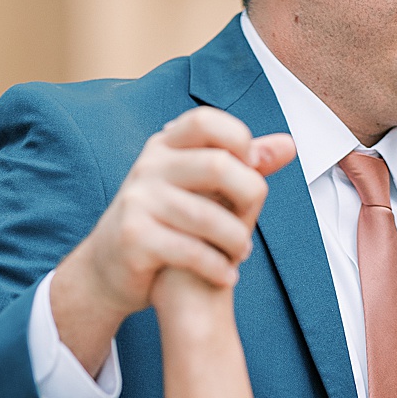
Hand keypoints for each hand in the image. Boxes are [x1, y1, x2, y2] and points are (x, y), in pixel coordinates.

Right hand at [50, 108, 294, 375]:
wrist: (107, 267)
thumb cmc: (164, 222)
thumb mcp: (196, 187)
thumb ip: (241, 164)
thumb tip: (289, 144)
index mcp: (166, 146)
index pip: (206, 122)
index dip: (239, 141)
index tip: (250, 171)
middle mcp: (148, 166)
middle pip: (217, 165)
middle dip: (248, 197)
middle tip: (250, 222)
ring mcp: (138, 201)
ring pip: (207, 216)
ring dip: (236, 240)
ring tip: (241, 254)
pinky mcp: (134, 237)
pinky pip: (190, 251)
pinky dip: (217, 267)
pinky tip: (226, 276)